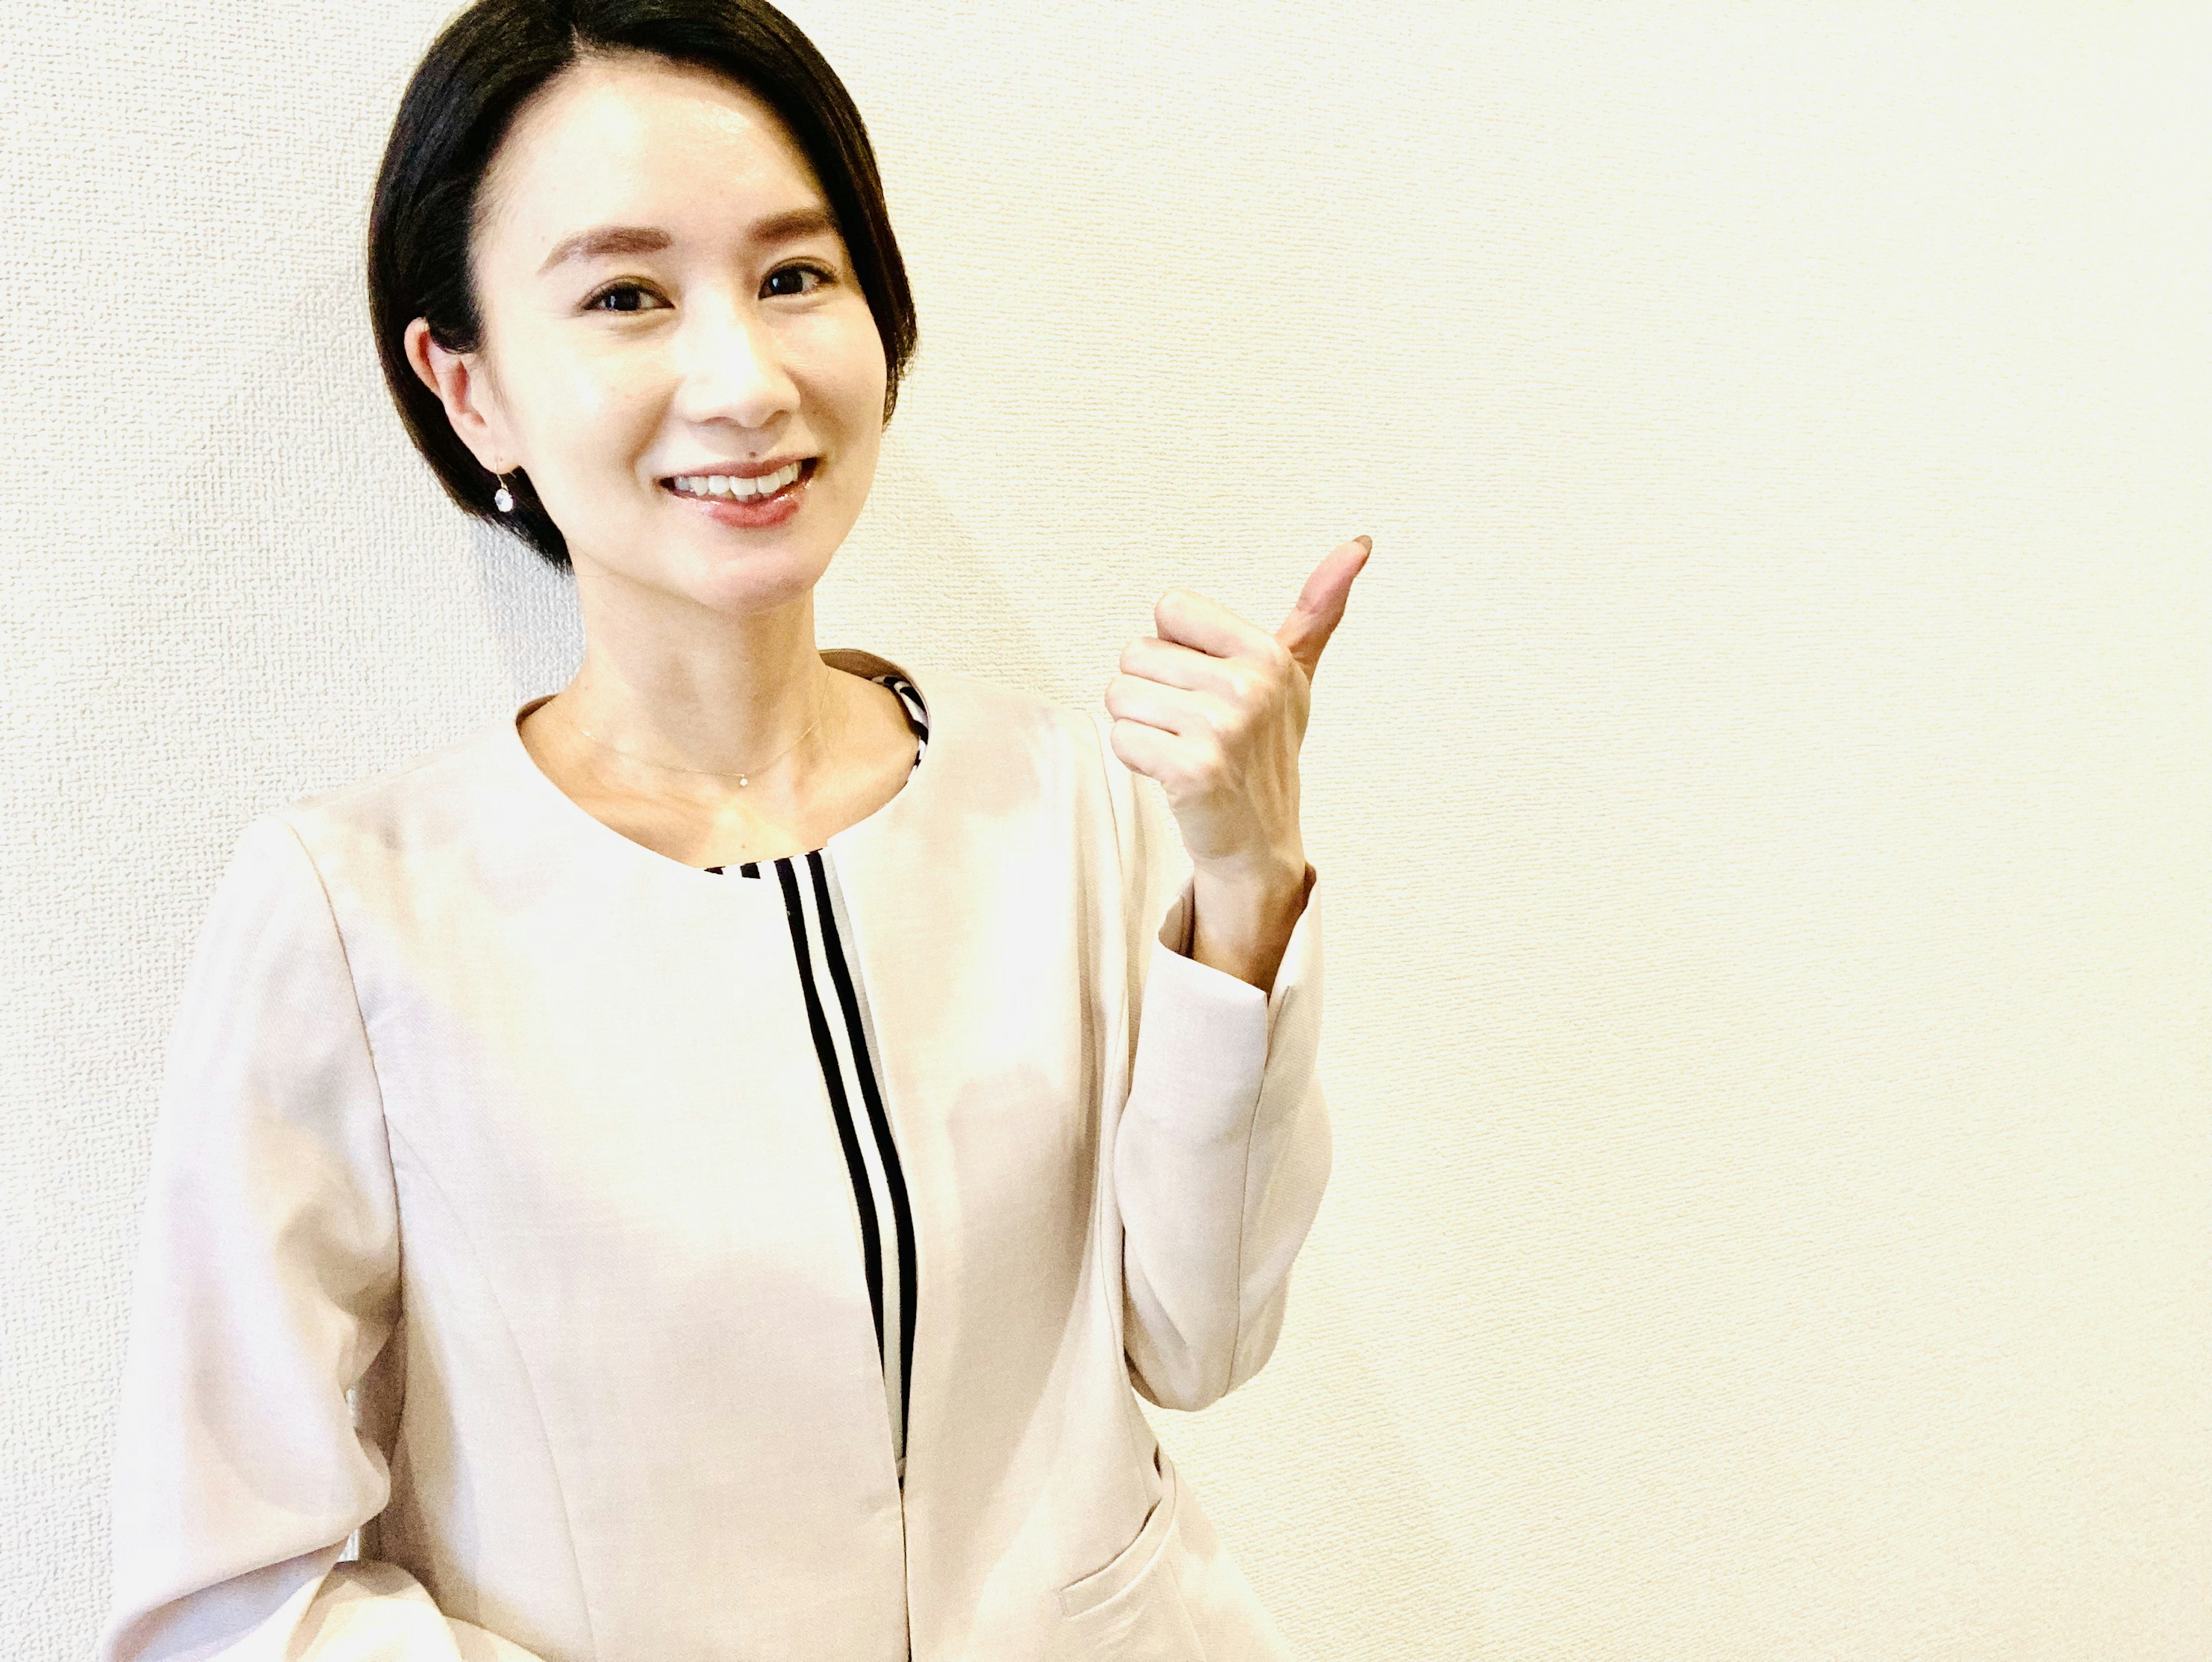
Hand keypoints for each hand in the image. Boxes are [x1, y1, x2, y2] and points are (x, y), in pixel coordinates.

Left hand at [1104, 534, 1371, 886]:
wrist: (1257, 841)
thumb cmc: (1265, 750)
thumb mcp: (1292, 675)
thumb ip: (1317, 609)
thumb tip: (1359, 543)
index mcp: (1268, 654)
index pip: (1169, 607)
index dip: (1173, 646)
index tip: (1204, 682)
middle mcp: (1250, 686)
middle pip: (1135, 653)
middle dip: (1150, 690)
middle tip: (1191, 726)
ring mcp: (1223, 729)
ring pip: (1120, 695)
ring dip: (1139, 726)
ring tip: (1180, 747)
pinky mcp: (1194, 770)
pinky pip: (1122, 738)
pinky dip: (1136, 758)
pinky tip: (1172, 774)